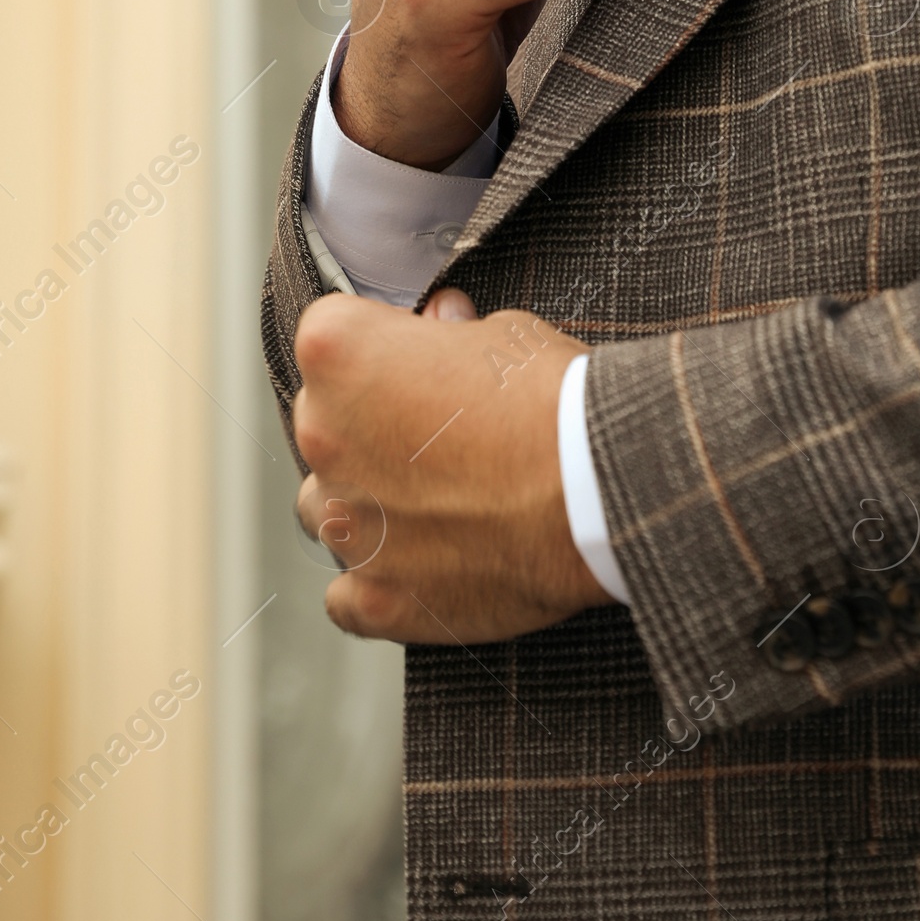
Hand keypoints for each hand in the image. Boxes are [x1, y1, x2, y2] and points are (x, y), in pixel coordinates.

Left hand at [293, 287, 610, 643]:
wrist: (596, 489)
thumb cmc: (552, 399)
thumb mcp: (504, 332)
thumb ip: (450, 332)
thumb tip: (439, 323)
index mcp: (340, 353)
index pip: (329, 336)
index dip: (381, 344)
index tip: (421, 358)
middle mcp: (323, 436)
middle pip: (324, 422)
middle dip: (371, 421)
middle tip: (442, 430)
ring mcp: (345, 524)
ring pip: (328, 506)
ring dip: (366, 501)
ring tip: (438, 501)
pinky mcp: (375, 597)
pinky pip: (346, 594)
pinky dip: (377, 580)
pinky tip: (423, 566)